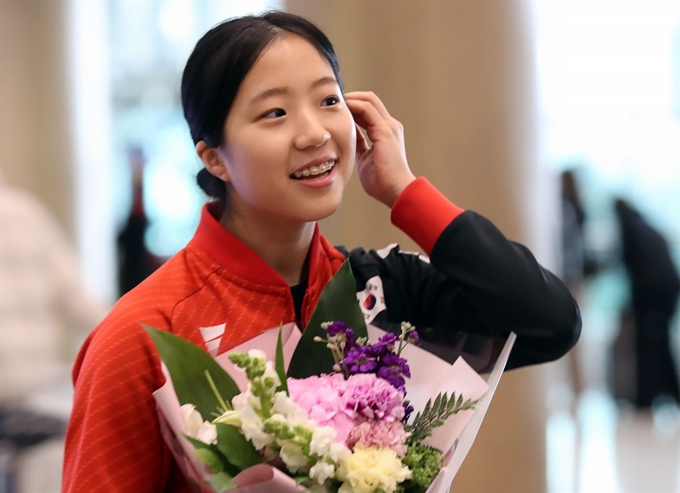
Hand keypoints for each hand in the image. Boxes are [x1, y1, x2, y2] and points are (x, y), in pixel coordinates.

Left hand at [345, 91, 415, 207]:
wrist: (395, 190)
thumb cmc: (382, 181)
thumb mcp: (365, 158)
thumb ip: (359, 146)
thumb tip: (346, 139)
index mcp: (386, 133)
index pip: (369, 111)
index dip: (352, 107)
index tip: (335, 110)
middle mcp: (390, 126)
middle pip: (370, 101)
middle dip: (351, 98)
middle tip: (333, 101)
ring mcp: (389, 126)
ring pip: (369, 100)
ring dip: (351, 98)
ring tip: (335, 102)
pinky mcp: (384, 130)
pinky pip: (367, 109)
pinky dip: (354, 105)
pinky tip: (342, 108)